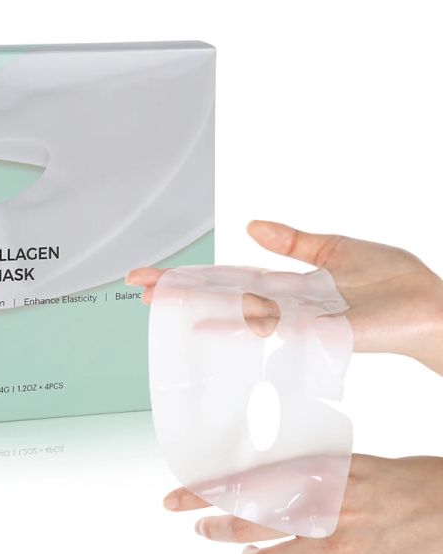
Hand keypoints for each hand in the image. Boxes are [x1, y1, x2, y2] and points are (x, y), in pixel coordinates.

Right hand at [126, 221, 442, 373]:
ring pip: (237, 308)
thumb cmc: (394, 284)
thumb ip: (292, 241)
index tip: (161, 273)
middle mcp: (285, 305)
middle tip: (139, 284)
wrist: (433, 309)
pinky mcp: (319, 328)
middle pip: (223, 293)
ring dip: (196, 304)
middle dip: (180, 288)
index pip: (230, 277)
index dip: (195, 274)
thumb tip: (252, 225)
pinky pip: (275, 324)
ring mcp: (298, 319)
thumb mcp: (335, 249)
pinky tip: (209, 320)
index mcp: (288, 286)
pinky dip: (239, 321)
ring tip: (158, 301)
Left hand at [162, 454, 442, 553]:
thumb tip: (266, 480)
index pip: (245, 482)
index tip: (176, 500)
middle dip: (216, 526)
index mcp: (319, 472)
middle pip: (248, 522)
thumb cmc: (403, 483)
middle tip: (201, 526)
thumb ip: (308, 472)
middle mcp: (322, 507)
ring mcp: (338, 547)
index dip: (205, 492)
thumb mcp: (352, 464)